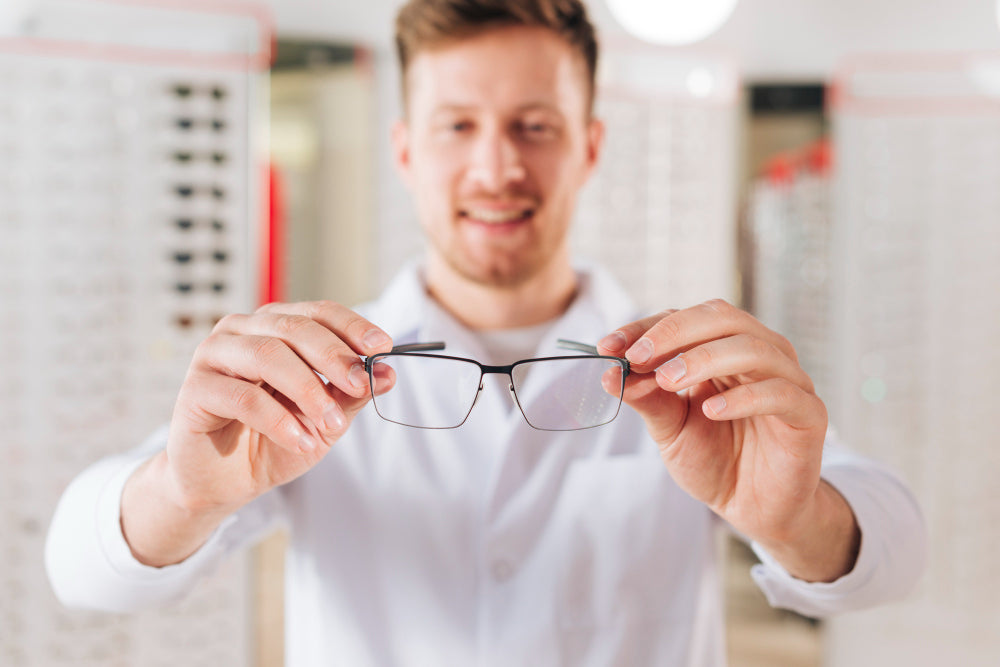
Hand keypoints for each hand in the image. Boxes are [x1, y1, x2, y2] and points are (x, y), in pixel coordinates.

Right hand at [122, 302, 393, 565]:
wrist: (225, 481)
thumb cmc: (272, 441)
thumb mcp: (324, 419)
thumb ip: (351, 394)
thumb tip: (387, 373)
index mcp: (276, 327)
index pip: (319, 312)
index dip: (353, 327)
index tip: (384, 346)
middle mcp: (243, 331)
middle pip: (294, 329)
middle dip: (334, 357)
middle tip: (362, 385)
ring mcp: (215, 355)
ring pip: (268, 355)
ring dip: (308, 390)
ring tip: (331, 424)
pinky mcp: (195, 389)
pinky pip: (243, 397)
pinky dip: (278, 420)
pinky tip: (300, 441)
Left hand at [599, 299, 856, 579]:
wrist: (754, 511)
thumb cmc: (715, 461)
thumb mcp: (671, 429)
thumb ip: (649, 399)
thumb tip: (610, 373)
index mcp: (723, 350)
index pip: (685, 319)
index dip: (645, 328)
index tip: (608, 347)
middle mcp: (760, 354)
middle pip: (721, 318)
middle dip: (674, 334)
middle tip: (637, 357)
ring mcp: (789, 380)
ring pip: (752, 348)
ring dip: (703, 359)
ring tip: (668, 380)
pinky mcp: (809, 415)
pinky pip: (781, 393)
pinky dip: (743, 398)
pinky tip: (711, 410)